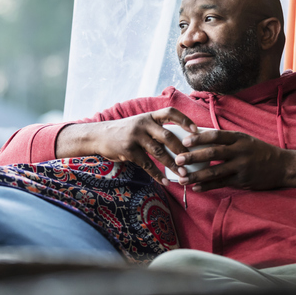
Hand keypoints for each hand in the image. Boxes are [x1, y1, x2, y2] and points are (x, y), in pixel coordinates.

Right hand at [58, 108, 197, 185]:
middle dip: (182, 148)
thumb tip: (182, 142)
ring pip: (159, 152)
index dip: (185, 120)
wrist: (99, 135)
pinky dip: (157, 174)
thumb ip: (157, 129)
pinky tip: (165, 182)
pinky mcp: (129, 151)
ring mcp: (135, 137)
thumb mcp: (141, 124)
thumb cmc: (126, 131)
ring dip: (173, 164)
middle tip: (194, 159)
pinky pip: (147, 164)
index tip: (196, 130)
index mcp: (149, 116)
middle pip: (167, 135)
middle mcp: (143, 124)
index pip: (170, 113)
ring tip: (183, 174)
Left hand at [174, 130, 289, 191]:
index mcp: (239, 138)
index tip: (185, 141)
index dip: (199, 138)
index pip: (216, 136)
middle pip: (212, 153)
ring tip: (182, 179)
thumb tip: (203, 140)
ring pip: (215, 171)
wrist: (283, 166)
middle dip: (193, 157)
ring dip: (197, 175)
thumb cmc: (260, 152)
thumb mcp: (246, 140)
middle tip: (177, 160)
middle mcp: (240, 151)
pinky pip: (222, 183)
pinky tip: (196, 188)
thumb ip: (228, 141)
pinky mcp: (243, 180)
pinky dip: (208, 186)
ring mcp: (242, 167)